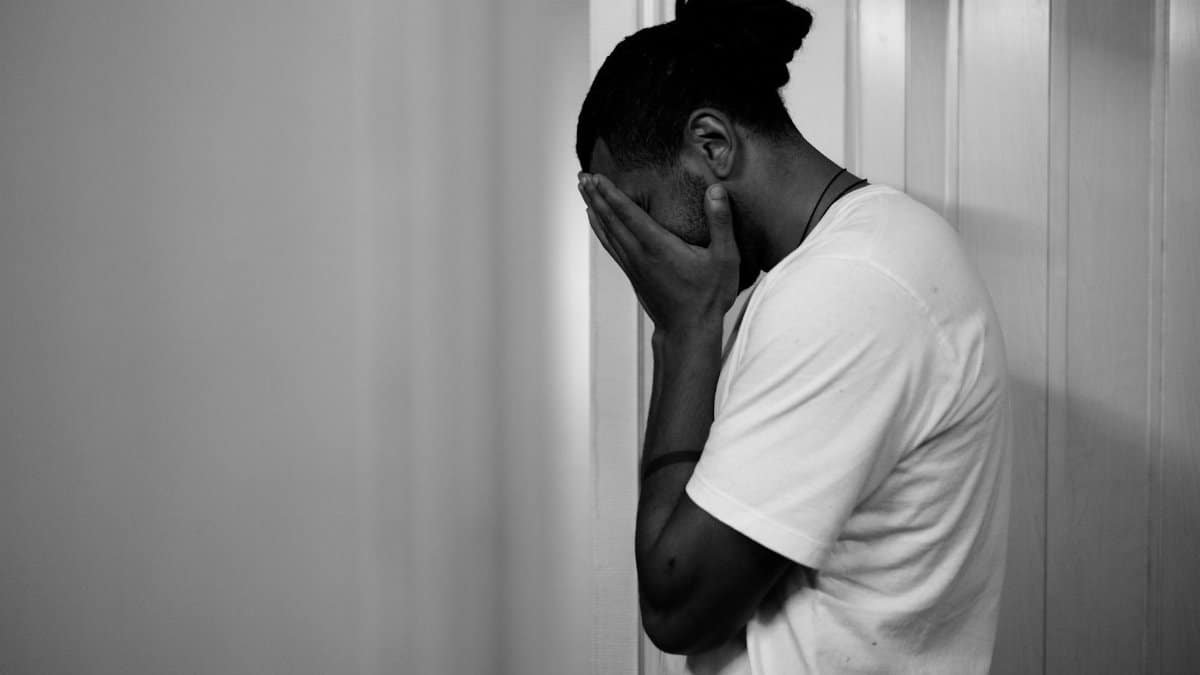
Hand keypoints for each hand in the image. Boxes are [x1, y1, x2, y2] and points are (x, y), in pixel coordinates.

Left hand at [578, 172, 740, 337]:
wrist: (688, 331)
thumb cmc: (708, 297)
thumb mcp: (724, 259)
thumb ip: (721, 222)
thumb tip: (716, 190)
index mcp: (658, 247)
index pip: (628, 214)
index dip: (611, 194)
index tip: (597, 177)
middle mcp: (640, 254)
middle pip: (610, 220)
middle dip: (595, 196)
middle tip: (581, 176)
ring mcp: (633, 265)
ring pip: (607, 232)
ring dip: (594, 210)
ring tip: (583, 191)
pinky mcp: (633, 274)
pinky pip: (610, 246)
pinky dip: (600, 230)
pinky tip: (596, 221)